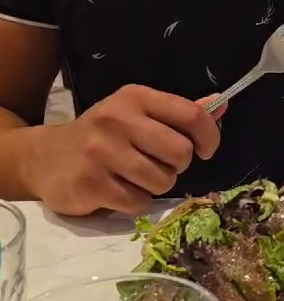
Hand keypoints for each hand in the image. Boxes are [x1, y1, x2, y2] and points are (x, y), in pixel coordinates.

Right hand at [29, 84, 223, 216]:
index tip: (206, 151)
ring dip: (154, 186)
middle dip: (177, 166)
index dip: (209, 137)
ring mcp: (101, 152)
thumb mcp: (136, 114)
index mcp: (135, 97)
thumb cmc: (102, 136)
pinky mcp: (90, 183)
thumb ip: (177, 113)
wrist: (44, 157)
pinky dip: (133, 203)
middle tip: (158, 165)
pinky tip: (116, 190)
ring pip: (162, 181)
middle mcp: (117, 119)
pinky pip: (137, 203)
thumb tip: (221, 105)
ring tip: (134, 178)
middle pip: (181, 153)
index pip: (192, 115)